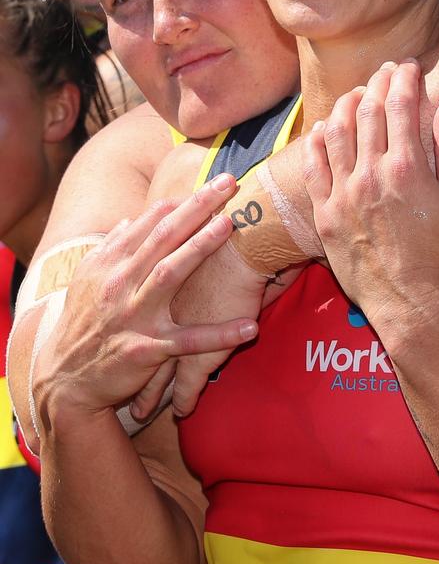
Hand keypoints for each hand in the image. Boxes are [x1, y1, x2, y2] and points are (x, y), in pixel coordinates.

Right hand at [32, 175, 257, 429]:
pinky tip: (249, 327)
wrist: (63, 381)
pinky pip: (188, 341)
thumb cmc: (83, 324)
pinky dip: (219, 335)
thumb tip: (133, 217)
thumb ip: (112, 247)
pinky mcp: (146, 350)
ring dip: (200, 247)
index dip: (183, 200)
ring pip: (169, 274)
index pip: (151, 222)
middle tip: (229, 183)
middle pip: (163, 236)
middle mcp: (121, 283)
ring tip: (229, 225)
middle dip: (197, 207)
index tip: (213, 183)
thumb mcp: (89, 280)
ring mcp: (133, 315)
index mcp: (111, 263)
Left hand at [303, 61, 438, 334]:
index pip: (401, 105)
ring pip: (337, 132)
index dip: (405, 80)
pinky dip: (318, 140)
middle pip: (369, 112)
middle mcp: (369, 174)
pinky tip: (325, 128)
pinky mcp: (325, 212)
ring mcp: (343, 193)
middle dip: (379, 84)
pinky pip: (313, 166)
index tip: (411, 66)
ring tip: (359, 93)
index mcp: (406, 168)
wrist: (409, 302)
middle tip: (386, 71)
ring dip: (347, 105)